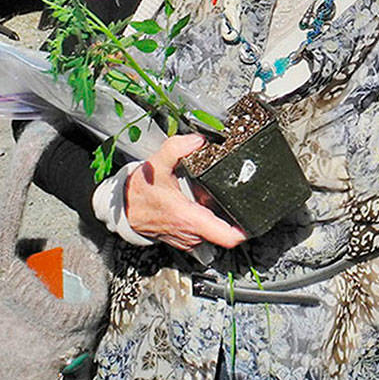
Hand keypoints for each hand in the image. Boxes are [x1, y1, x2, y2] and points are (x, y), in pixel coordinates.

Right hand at [124, 134, 246, 250]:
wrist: (124, 208)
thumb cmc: (139, 192)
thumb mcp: (156, 165)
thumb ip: (176, 149)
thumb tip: (197, 140)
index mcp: (190, 219)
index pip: (229, 237)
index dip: (246, 229)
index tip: (253, 216)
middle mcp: (192, 234)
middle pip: (225, 228)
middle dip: (228, 210)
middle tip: (222, 192)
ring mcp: (189, 239)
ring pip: (214, 229)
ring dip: (215, 213)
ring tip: (205, 195)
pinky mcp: (186, 239)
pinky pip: (204, 231)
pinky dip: (204, 217)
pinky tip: (196, 202)